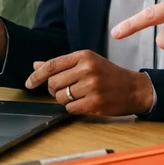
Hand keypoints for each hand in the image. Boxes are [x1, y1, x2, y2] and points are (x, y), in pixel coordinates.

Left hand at [24, 50, 154, 115]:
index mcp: (84, 56)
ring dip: (64, 99)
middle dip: (54, 89)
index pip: (52, 65)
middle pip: (53, 83)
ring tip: (78, 95)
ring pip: (60, 97)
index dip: (37, 76)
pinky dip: (73, 108)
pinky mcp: (95, 102)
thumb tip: (36, 65)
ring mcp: (91, 86)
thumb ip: (61, 64)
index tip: (29, 83)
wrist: (134, 88)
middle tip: (66, 89)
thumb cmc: (109, 74)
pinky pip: (70, 108)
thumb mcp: (87, 63)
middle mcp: (87, 69)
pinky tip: (84, 103)